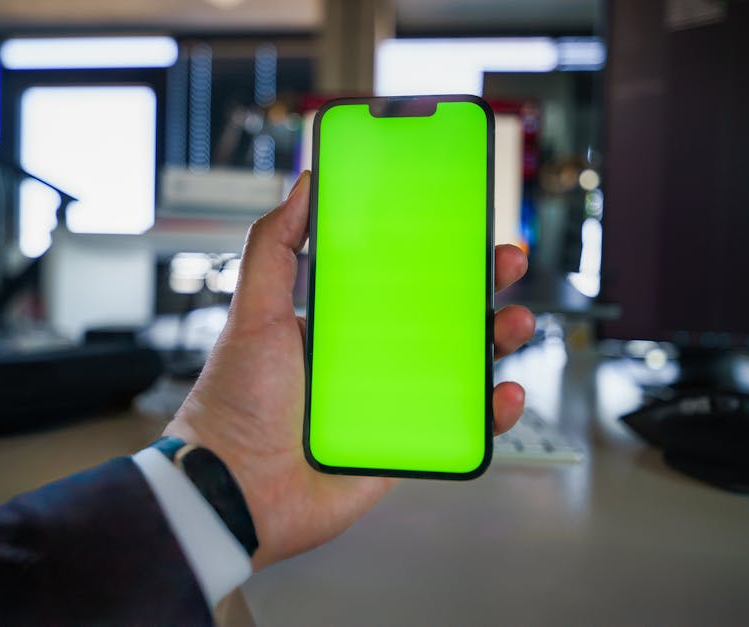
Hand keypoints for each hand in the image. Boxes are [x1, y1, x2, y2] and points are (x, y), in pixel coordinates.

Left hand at [164, 171, 534, 570]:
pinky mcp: (405, 444)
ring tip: (514, 322)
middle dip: (480, 288)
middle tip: (506, 263)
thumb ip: (274, 247)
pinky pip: (461, 424)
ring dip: (496, 340)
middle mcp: (368, 358)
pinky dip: (492, 410)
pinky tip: (506, 393)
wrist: (234, 492)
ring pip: (459, 365)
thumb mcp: (253, 312)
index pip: (397, 276)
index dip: (434, 252)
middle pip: (440, 315)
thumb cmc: (236, 403)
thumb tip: (305, 184)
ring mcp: (391, 401)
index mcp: (338, 322)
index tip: (464, 227)